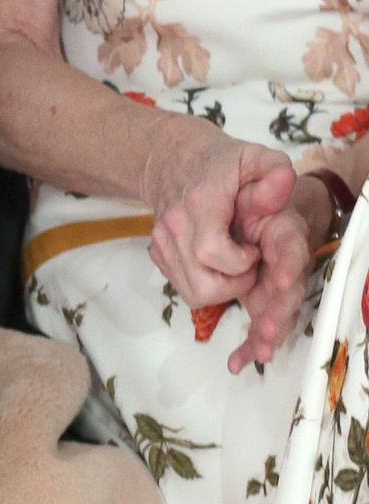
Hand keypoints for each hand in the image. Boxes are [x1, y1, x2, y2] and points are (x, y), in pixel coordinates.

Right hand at [142, 113, 295, 306]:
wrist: (171, 156)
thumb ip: (275, 169)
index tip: (255, 249)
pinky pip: (183, 286)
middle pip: (203, 285)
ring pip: (192, 293)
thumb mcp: (254, 157)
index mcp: (199, 203)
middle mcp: (175, 225)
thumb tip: (287, 181)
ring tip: (234, 264)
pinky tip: (217, 263)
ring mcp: (162, 240)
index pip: (213, 252)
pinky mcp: (157, 252)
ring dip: (221, 289)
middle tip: (248, 263)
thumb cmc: (218, 162)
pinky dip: (204, 284)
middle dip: (235, 284)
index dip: (242, 262)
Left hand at [226, 174, 331, 373]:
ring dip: (264, 330)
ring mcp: (269, 281)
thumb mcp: (254, 167)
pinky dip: (248, 344)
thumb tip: (282, 176)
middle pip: (285, 292)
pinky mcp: (254, 296)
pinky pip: (255, 325)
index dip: (288, 264)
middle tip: (269, 331)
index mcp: (285, 229)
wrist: (239, 194)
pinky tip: (237, 362)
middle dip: (278, 313)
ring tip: (259, 349)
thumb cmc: (246, 180)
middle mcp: (282, 260)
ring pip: (270, 313)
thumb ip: (268, 176)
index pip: (292, 247)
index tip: (283, 279)